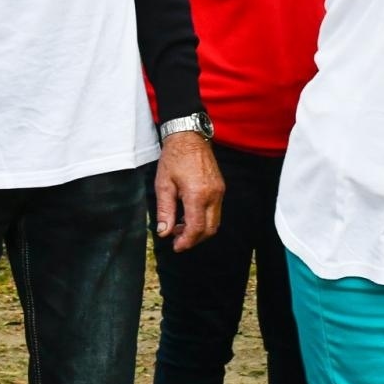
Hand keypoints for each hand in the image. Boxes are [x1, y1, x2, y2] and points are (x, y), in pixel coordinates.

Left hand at [155, 132, 224, 251]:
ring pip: (214, 221)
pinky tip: (189, 215)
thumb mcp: (163, 184)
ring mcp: (219, 191)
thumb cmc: (174, 157)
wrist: (189, 136)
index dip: (186, 242)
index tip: (175, 246)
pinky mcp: (220, 187)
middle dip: (194, 239)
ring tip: (181, 226)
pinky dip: (204, 219)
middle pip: (209, 229)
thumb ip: (165, 211)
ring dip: (199, 230)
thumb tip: (164, 232)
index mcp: (197, 195)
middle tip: (177, 239)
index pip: (196, 229)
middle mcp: (213, 195)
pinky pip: (216, 211)